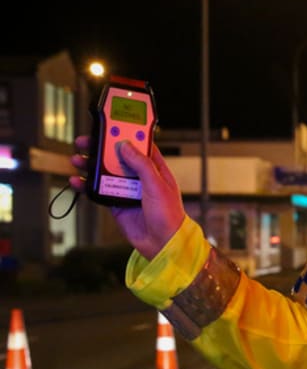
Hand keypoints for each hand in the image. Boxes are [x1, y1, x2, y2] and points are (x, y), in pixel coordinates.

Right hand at [70, 136, 186, 259]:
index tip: (108, 125)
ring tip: (76, 159)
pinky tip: (76, 181)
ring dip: (90, 165)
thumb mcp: (156, 184)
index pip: (138, 146)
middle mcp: (139, 177)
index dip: (124, 135)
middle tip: (83, 141)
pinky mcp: (116, 203)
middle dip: (100, 148)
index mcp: (155, 168)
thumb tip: (124, 145)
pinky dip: (86, 185)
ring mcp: (126, 190)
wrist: (163, 242)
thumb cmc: (168, 213)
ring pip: (104, 173)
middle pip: (117, 157)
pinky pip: (98, 191)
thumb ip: (140, 164)